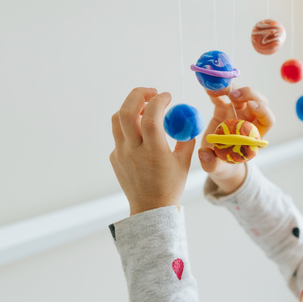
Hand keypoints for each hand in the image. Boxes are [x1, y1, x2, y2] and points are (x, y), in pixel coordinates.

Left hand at [110, 87, 195, 214]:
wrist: (150, 209)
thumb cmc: (171, 186)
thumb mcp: (184, 163)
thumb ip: (186, 139)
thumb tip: (187, 120)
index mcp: (153, 152)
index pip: (150, 116)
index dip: (159, 101)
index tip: (167, 96)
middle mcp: (133, 151)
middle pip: (126, 111)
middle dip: (138, 95)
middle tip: (151, 92)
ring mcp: (121, 154)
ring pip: (117, 119)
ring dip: (131, 107)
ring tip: (145, 108)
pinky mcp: (115, 157)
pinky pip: (119, 134)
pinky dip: (130, 126)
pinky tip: (142, 133)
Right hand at [197, 86, 273, 192]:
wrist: (215, 160)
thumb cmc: (223, 166)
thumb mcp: (217, 169)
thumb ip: (211, 163)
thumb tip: (203, 154)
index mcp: (254, 136)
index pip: (267, 119)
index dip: (263, 110)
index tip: (252, 106)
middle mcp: (249, 121)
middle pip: (258, 101)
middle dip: (248, 94)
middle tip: (233, 95)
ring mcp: (237, 113)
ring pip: (242, 94)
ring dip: (231, 88)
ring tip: (216, 90)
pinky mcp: (224, 109)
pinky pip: (223, 95)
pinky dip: (216, 90)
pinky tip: (208, 89)